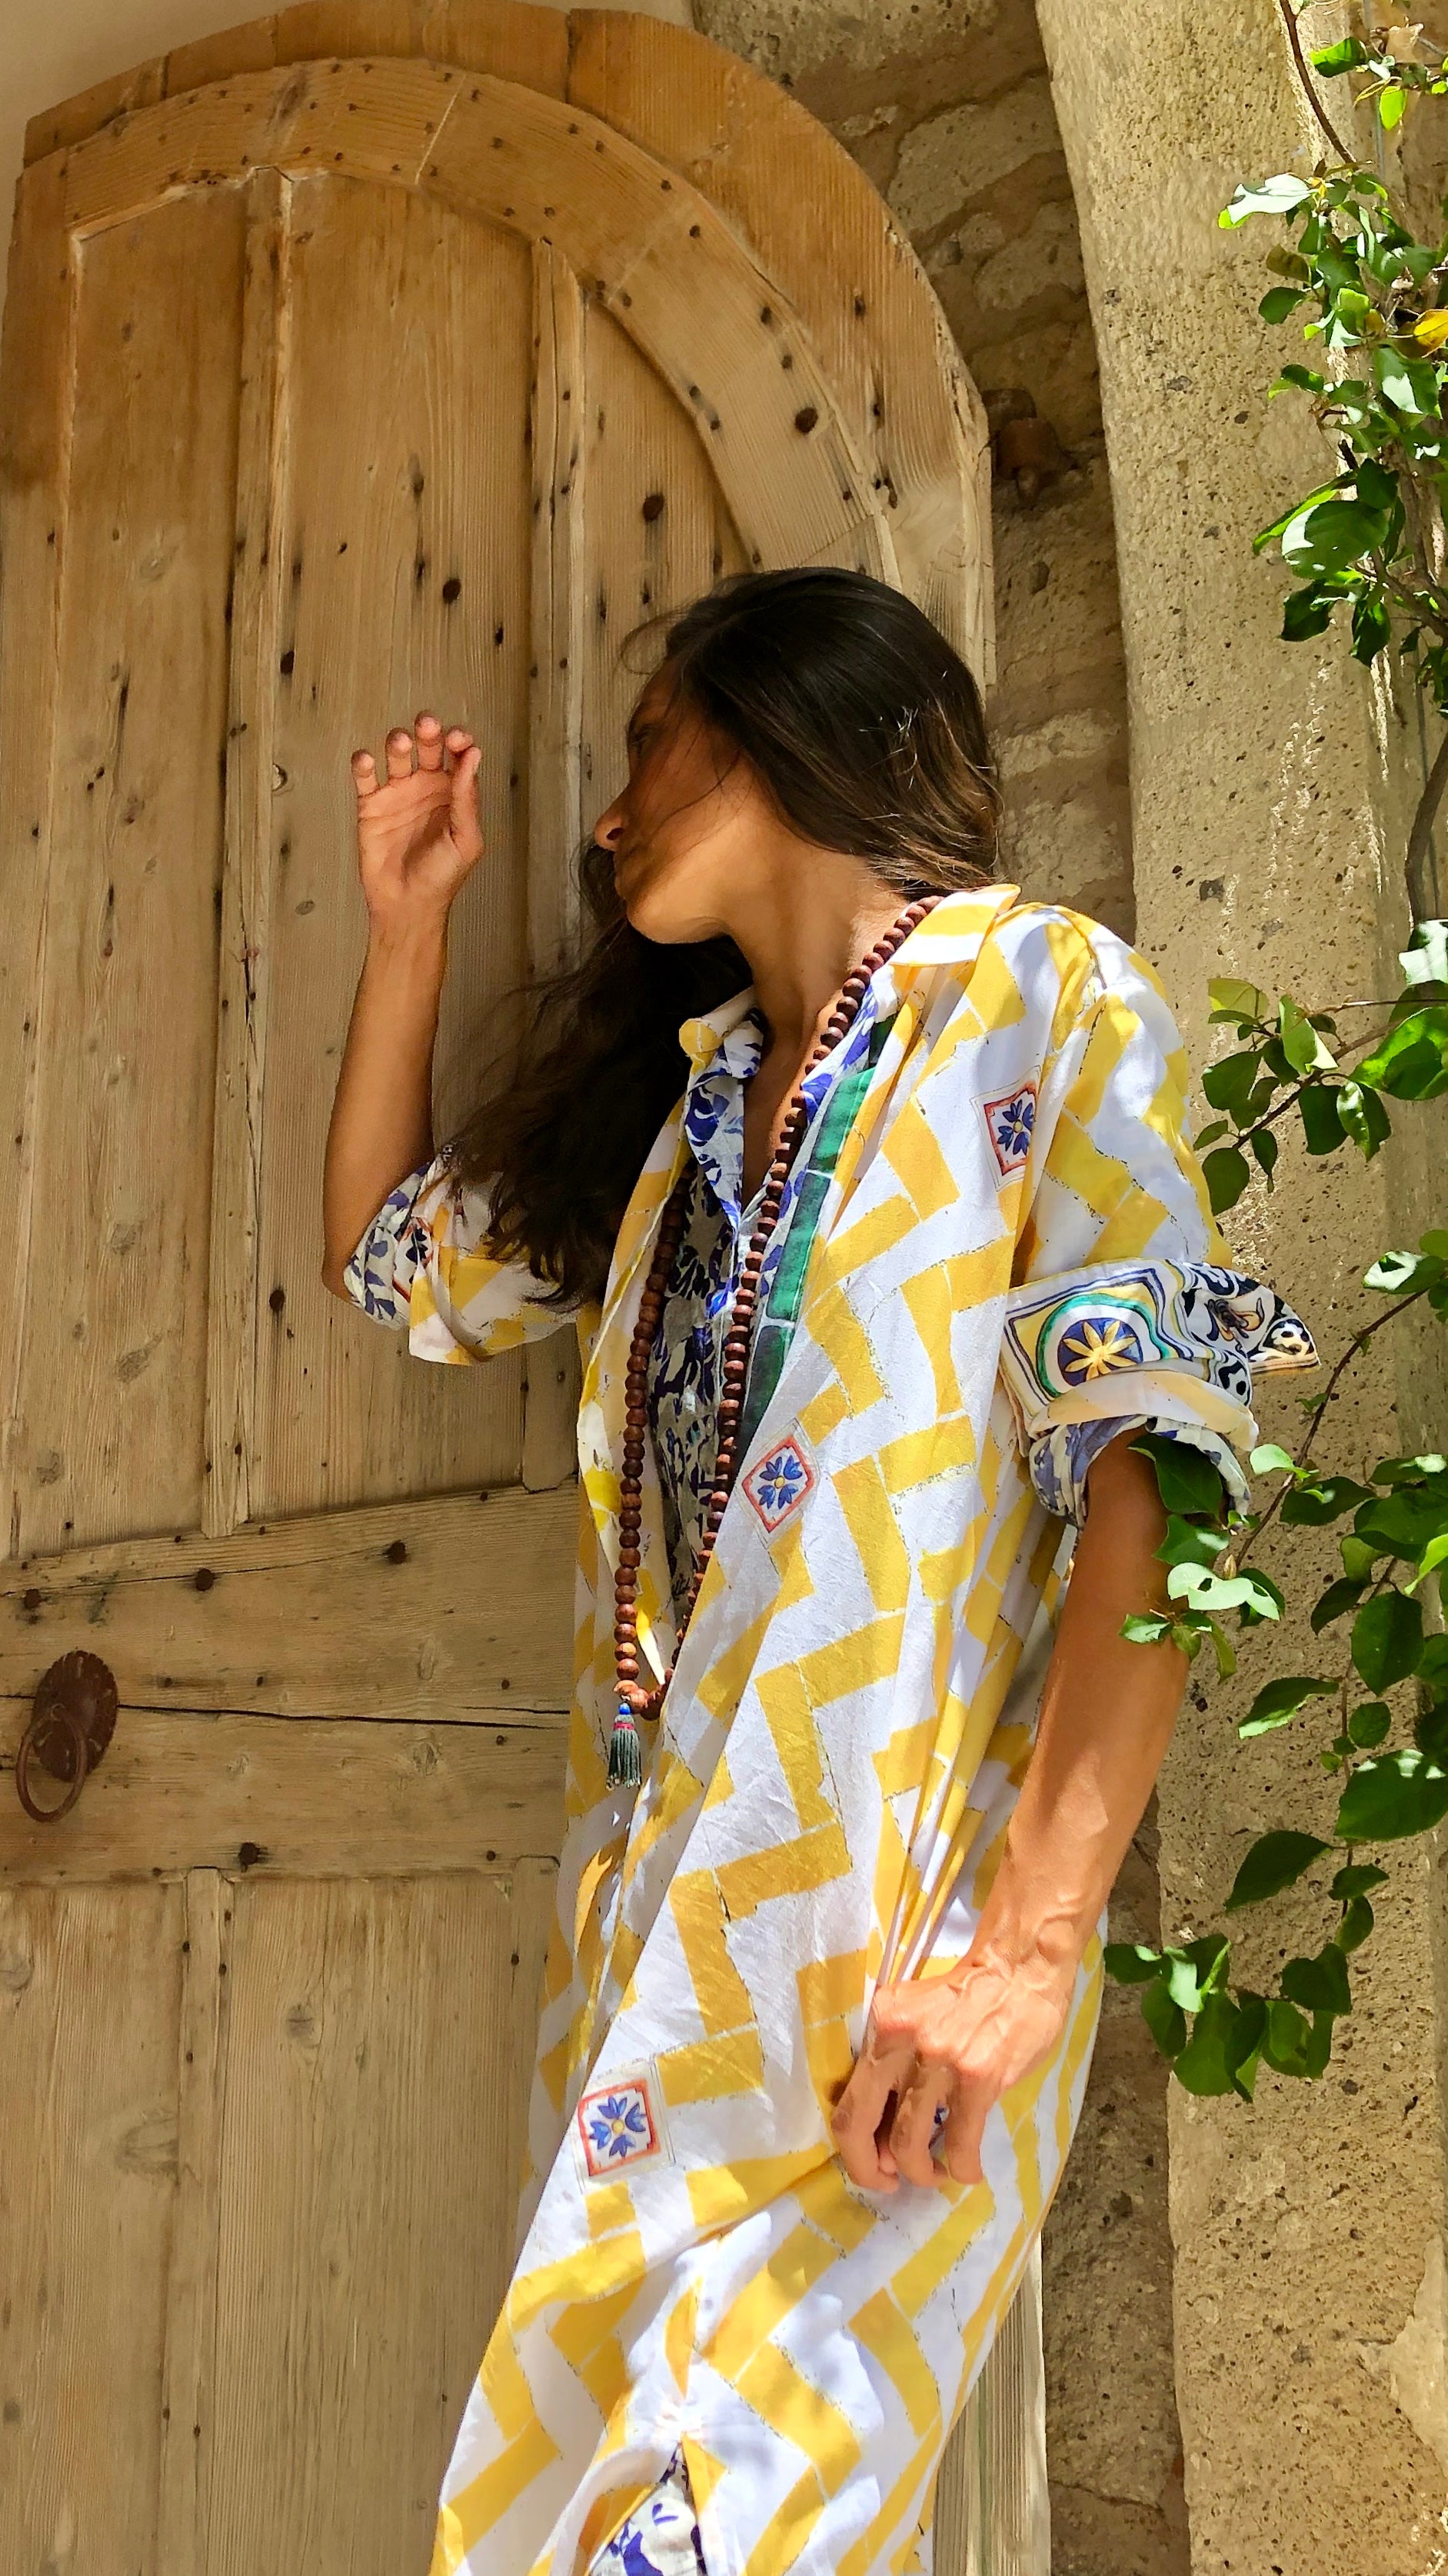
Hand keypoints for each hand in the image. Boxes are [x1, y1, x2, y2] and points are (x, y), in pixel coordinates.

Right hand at [350, 712, 483, 936]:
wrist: (407, 904)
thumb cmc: (442, 876)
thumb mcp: (465, 839)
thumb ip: (467, 798)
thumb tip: (473, 755)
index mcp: (454, 794)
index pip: (458, 757)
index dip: (458, 742)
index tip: (457, 738)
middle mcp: (426, 787)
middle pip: (427, 748)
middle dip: (428, 732)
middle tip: (426, 723)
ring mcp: (398, 794)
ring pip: (397, 756)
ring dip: (397, 743)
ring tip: (400, 741)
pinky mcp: (371, 806)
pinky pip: (365, 779)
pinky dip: (363, 765)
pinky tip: (365, 760)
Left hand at [831, 1947, 1074, 2191]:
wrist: (1021, 1968)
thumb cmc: (970, 1993)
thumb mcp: (916, 2014)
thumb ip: (897, 2059)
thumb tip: (887, 2123)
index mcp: (880, 2024)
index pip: (847, 2095)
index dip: (854, 2143)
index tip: (873, 2160)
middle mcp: (899, 2041)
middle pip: (859, 2123)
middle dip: (868, 2168)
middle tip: (889, 2183)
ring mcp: (938, 2060)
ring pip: (908, 2141)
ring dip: (921, 2172)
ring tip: (936, 2175)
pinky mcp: (977, 2078)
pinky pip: (960, 2141)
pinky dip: (962, 2168)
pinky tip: (968, 2172)